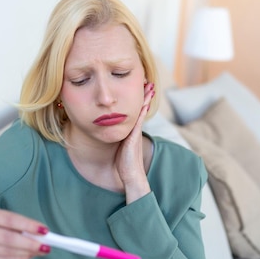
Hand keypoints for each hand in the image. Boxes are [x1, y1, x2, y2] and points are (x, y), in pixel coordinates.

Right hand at [0, 206, 49, 258]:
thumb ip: (12, 225)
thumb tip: (37, 233)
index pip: (10, 219)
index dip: (28, 225)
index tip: (44, 230)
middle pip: (9, 238)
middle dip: (31, 242)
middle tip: (46, 245)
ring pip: (8, 251)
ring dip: (28, 252)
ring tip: (40, 250)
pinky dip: (19, 258)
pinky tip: (27, 256)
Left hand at [115, 82, 154, 202]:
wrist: (131, 175)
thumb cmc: (124, 164)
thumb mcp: (120, 147)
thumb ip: (118, 139)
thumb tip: (110, 131)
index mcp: (132, 131)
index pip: (137, 112)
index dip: (139, 101)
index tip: (141, 90)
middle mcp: (135, 130)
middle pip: (142, 109)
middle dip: (145, 96)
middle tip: (148, 83)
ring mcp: (136, 132)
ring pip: (142, 112)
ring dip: (146, 100)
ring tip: (149, 87)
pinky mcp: (135, 136)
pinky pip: (140, 121)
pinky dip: (142, 111)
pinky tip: (144, 103)